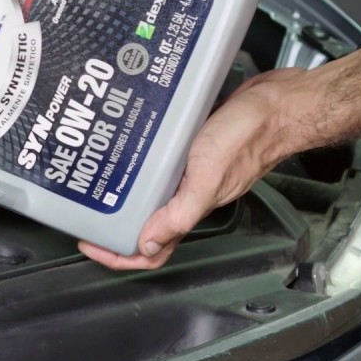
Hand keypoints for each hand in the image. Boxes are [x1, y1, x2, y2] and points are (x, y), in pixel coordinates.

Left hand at [80, 68, 312, 269]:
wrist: (277, 105)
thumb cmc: (248, 138)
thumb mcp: (208, 177)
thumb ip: (180, 213)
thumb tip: (148, 245)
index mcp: (190, 208)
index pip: (152, 249)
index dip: (119, 255)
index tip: (89, 243)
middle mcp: (187, 195)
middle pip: (145, 225)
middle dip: (113, 228)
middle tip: (84, 215)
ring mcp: (189, 173)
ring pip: (150, 196)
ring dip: (121, 197)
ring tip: (92, 187)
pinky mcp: (190, 150)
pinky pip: (159, 167)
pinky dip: (138, 168)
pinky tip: (120, 153)